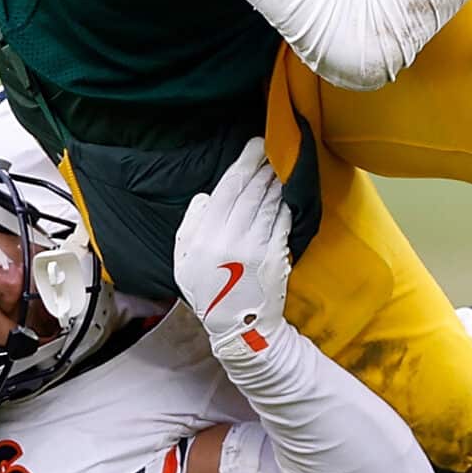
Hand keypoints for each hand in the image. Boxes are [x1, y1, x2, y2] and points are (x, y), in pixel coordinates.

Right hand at [172, 139, 293, 354]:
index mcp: (203, 238)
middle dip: (263, 166)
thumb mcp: (183, 260)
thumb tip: (206, 197)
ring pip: (269, 203)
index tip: (253, 146)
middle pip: (251, 192)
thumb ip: (191, 225)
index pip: (227, 190)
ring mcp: (255, 249)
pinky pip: (282, 222)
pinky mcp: (276, 257)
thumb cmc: (209, 291)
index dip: (243, 164)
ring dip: (276, 181)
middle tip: (272, 149)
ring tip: (280, 166)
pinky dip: (286, 204)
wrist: (238, 326)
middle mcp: (229, 240)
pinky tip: (288, 193)